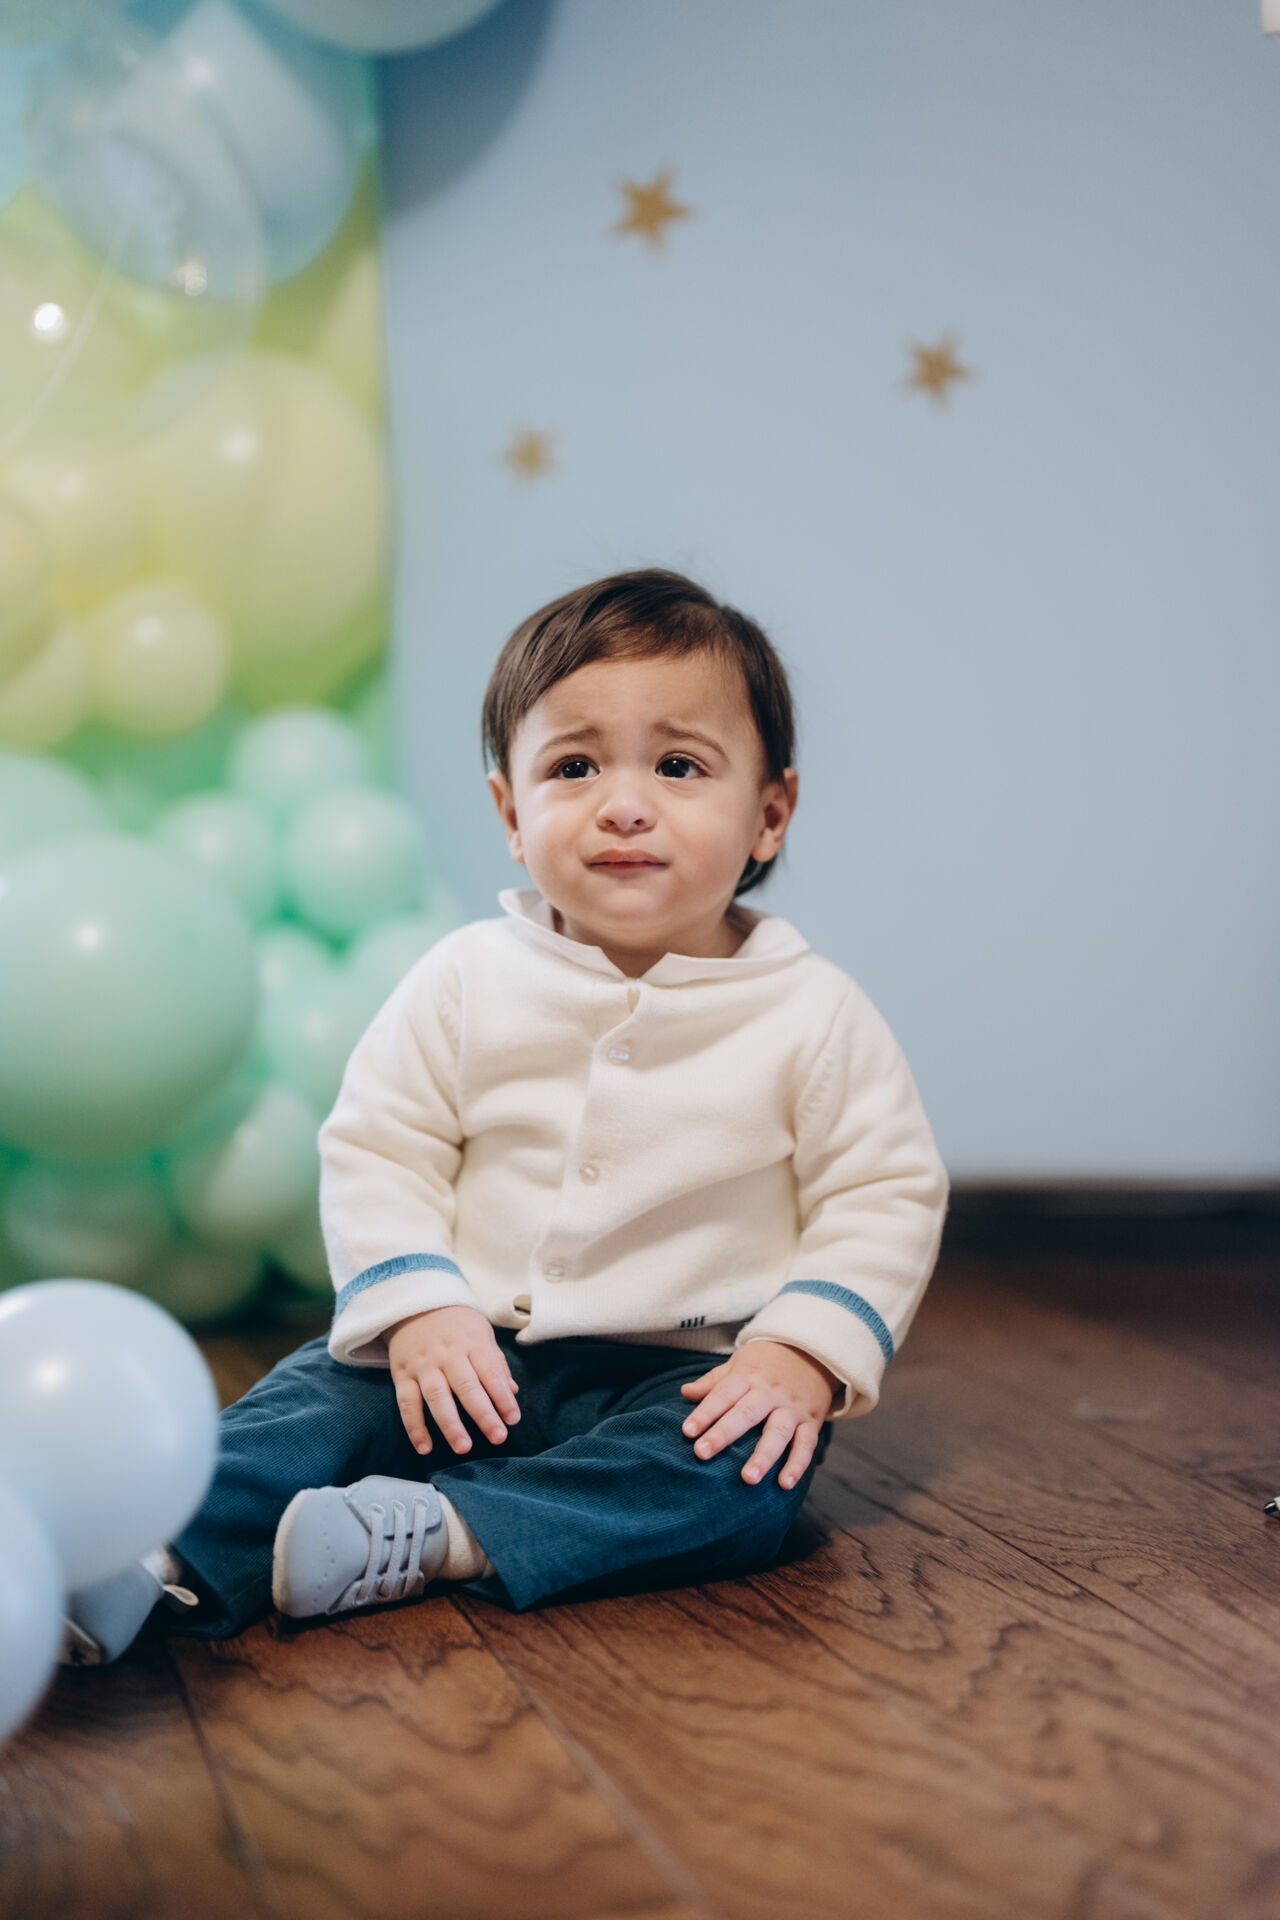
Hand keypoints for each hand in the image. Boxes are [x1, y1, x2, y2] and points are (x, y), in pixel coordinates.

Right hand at [385, 1305, 520, 1457]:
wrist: (414, 1303)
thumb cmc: (455, 1323)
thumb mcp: (481, 1332)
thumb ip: (495, 1363)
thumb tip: (512, 1393)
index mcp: (471, 1343)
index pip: (490, 1372)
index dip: (502, 1397)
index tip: (513, 1418)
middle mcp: (446, 1354)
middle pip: (466, 1386)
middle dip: (483, 1414)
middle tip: (498, 1437)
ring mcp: (422, 1365)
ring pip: (436, 1397)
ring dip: (449, 1424)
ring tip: (463, 1447)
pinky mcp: (402, 1375)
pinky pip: (406, 1403)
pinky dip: (414, 1427)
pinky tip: (424, 1447)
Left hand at [679, 1340, 837, 1488]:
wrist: (813, 1351)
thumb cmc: (767, 1363)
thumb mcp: (739, 1364)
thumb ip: (713, 1381)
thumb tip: (684, 1392)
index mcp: (749, 1376)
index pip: (723, 1394)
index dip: (705, 1412)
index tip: (688, 1431)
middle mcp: (770, 1392)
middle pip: (746, 1413)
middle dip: (723, 1434)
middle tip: (702, 1453)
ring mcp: (792, 1407)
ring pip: (777, 1432)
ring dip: (764, 1456)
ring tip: (748, 1479)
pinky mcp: (811, 1421)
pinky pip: (806, 1444)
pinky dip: (798, 1464)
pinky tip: (785, 1484)